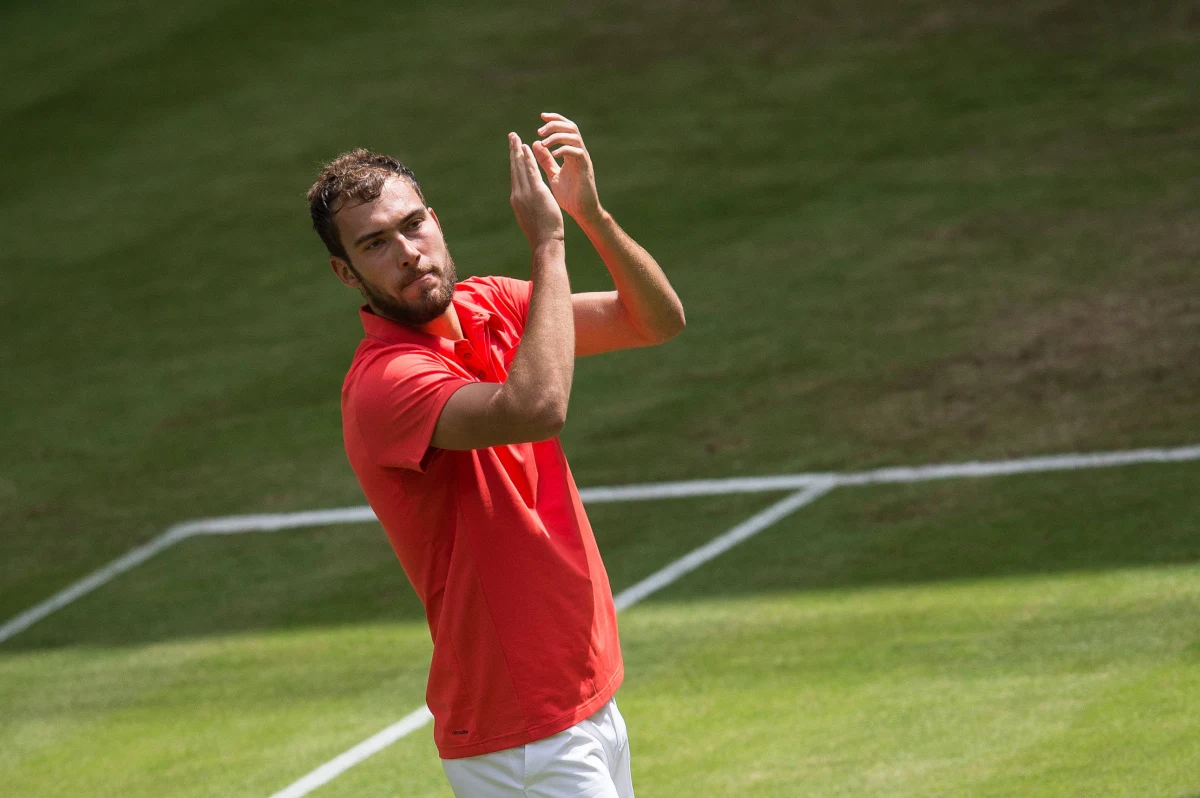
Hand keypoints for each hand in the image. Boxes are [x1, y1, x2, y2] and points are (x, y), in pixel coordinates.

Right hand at [509, 132, 564, 247]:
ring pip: (520, 167)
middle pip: (515, 169)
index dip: (515, 162)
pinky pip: (531, 171)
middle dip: (513, 151)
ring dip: (518, 151)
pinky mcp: (536, 192)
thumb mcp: (532, 218)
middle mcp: (518, 194)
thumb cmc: (542, 235)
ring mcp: (525, 193)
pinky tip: (527, 148)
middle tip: (512, 136)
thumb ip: (530, 206)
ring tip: (516, 138)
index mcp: (517, 200)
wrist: (545, 243)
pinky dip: (528, 159)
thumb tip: (530, 203)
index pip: (516, 176)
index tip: (515, 150)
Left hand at [533, 112, 602, 223]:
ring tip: (544, 143)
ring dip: (557, 136)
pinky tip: (554, 154)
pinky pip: (577, 152)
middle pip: (571, 127)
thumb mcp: (553, 174)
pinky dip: (565, 150)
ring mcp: (583, 160)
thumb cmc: (569, 196)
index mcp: (571, 153)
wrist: (582, 212)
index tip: (542, 116)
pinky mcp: (585, 168)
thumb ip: (545, 160)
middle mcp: (579, 153)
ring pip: (574, 136)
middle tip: (540, 131)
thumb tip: (534, 144)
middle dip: (555, 125)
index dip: (555, 119)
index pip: (565, 128)